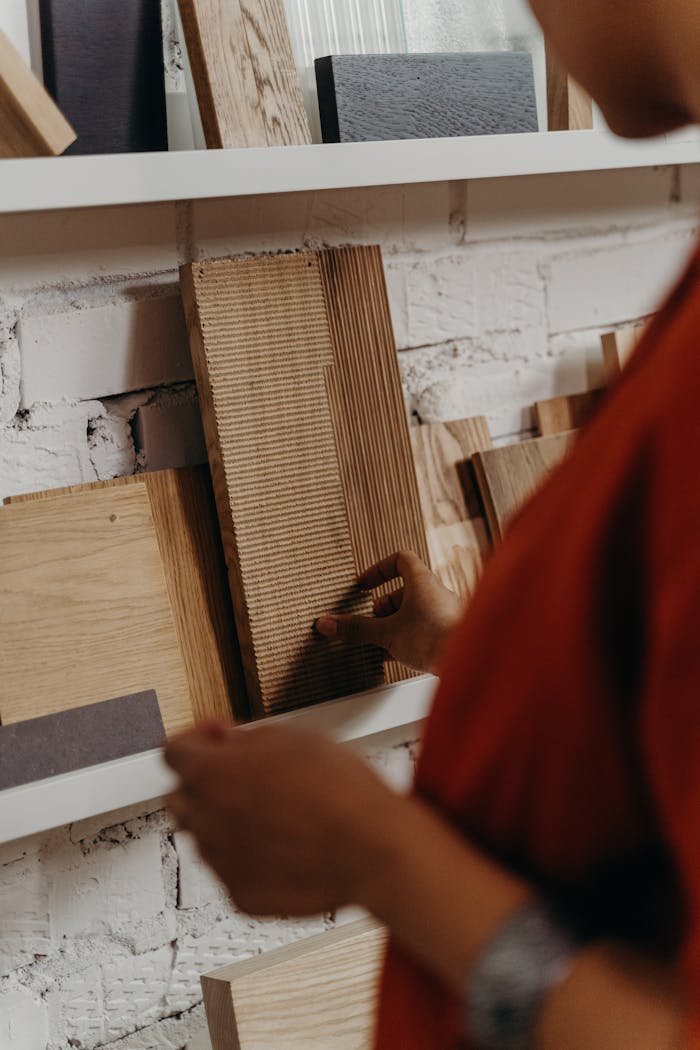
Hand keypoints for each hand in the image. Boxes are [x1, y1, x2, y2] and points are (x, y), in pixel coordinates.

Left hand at [165, 720, 403, 916]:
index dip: (197, 737)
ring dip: (226, 819)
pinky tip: (286, 842)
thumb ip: (244, 739)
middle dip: (206, 781)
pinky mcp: (241, 896)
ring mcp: (221, 862)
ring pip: (205, 834)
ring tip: (275, 811)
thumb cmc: (340, 789)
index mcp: (211, 774)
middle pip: (181, 796)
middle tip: (245, 774)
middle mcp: (205, 819)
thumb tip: (227, 745)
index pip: (173, 750)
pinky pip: (231, 869)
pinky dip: (248, 855)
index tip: (218, 738)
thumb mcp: (291, 736)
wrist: (372, 848)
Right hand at [315, 550, 461, 674]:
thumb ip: (357, 629)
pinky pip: (427, 630)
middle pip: (407, 589)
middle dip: (386, 605)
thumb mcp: (387, 633)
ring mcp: (447, 613)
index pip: (400, 559)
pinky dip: (411, 639)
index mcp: (422, 581)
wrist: (473, 661)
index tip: (364, 584)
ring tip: (385, 642)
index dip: (379, 570)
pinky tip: (403, 657)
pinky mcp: (452, 634)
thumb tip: (328, 623)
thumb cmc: (437, 637)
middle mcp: (437, 593)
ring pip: (417, 612)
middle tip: (374, 620)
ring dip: (398, 624)